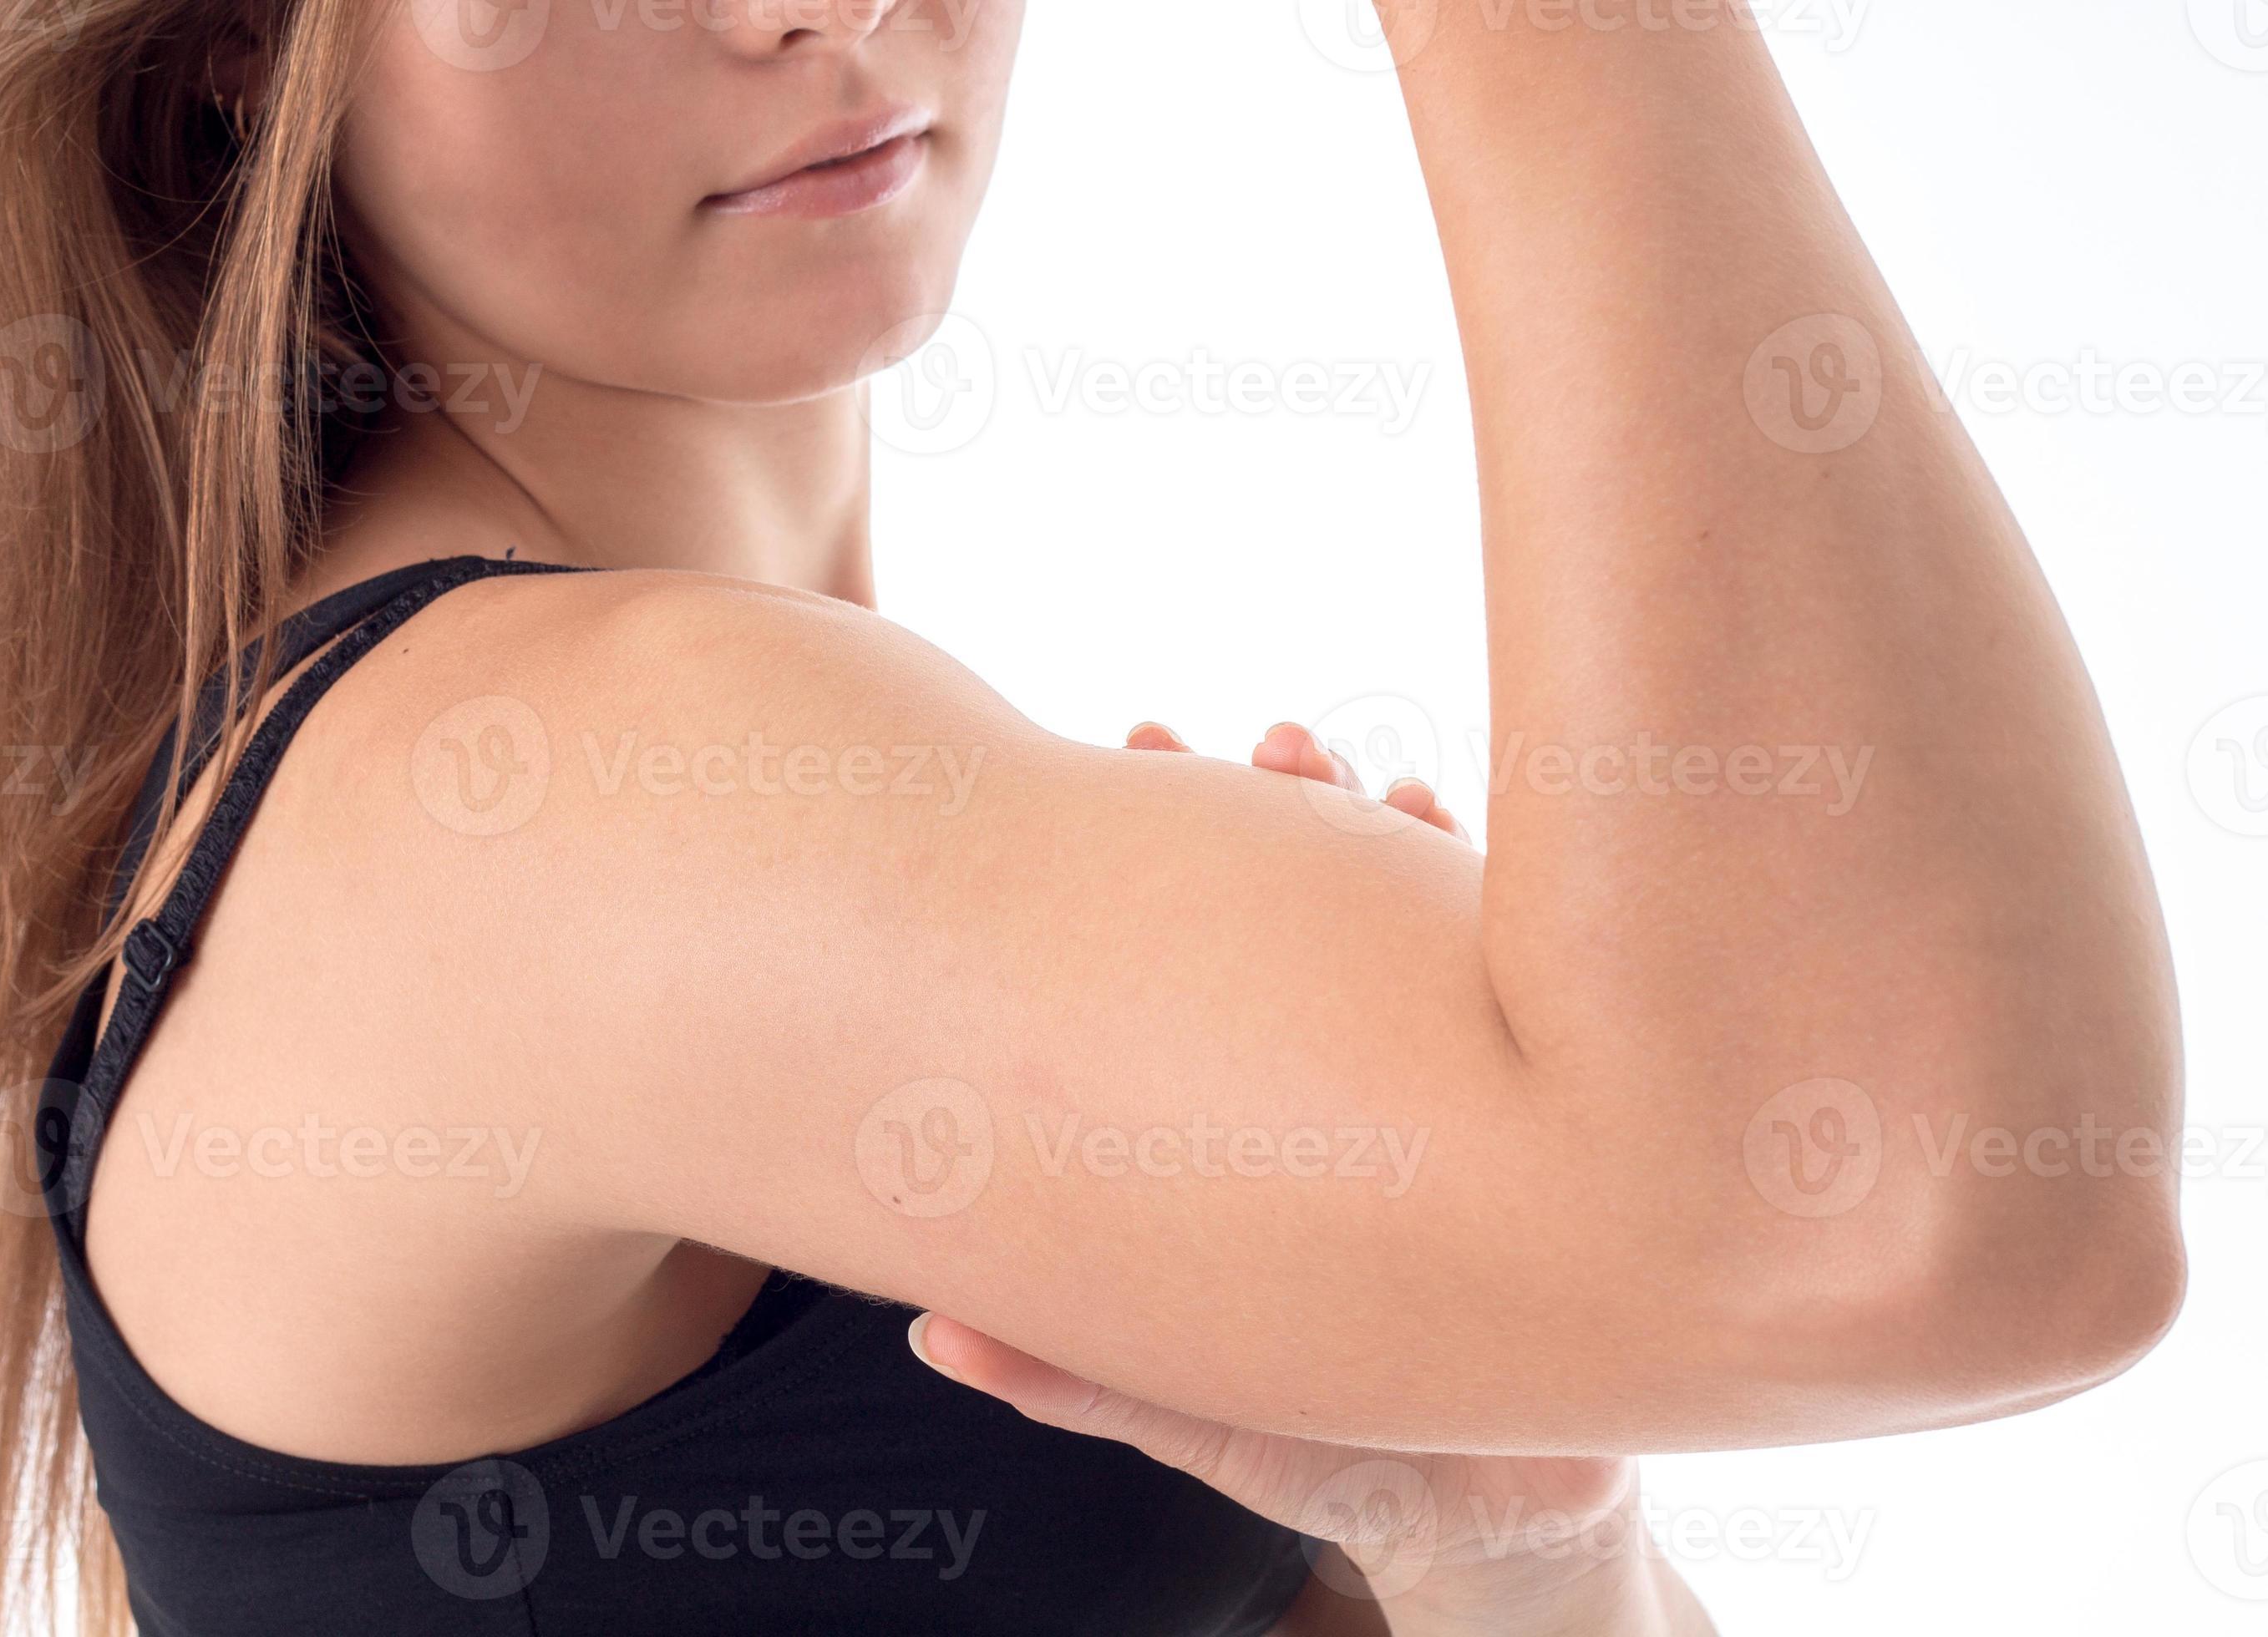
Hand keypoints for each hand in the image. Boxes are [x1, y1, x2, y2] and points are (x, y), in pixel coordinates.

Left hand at [910, 724, 1702, 1632]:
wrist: (1501, 1510)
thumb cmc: (1331, 1446)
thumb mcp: (1200, 1403)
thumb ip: (1082, 1373)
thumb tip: (930, 1333)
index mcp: (1242, 1120)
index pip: (1174, 974)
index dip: (1131, 880)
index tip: (1110, 786)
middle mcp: (1332, 1075)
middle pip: (1278, 908)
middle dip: (1253, 807)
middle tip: (1222, 744)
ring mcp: (1435, 1070)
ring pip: (1388, 909)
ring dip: (1360, 819)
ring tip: (1322, 760)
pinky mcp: (1535, 1093)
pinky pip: (1505, 966)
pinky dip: (1472, 883)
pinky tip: (1439, 822)